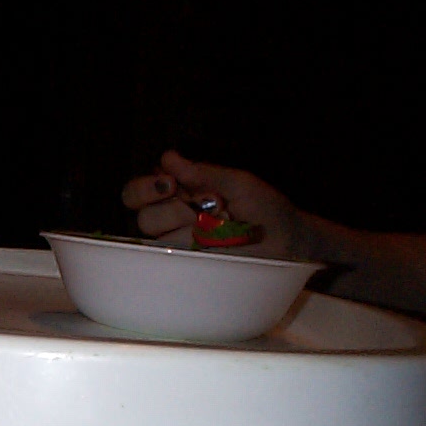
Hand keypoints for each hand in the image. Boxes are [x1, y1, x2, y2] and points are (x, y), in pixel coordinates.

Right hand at [120, 150, 302, 257]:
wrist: (291, 240)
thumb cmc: (265, 206)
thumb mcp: (237, 182)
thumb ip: (202, 172)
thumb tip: (167, 157)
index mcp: (177, 195)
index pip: (135, 193)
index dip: (143, 189)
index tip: (170, 185)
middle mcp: (172, 221)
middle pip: (146, 219)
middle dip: (176, 212)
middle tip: (210, 207)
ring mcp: (181, 247)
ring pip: (161, 243)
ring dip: (194, 232)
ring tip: (225, 228)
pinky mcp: (192, 268)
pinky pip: (177, 263)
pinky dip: (196, 251)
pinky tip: (218, 247)